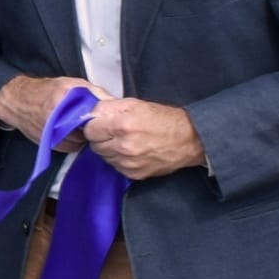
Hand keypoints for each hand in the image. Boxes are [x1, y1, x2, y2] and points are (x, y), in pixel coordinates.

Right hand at [0, 73, 100, 148]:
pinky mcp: (48, 143)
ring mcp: (51, 133)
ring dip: (83, 136)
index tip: (100, 116)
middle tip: (89, 121)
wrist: (17, 101)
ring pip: (80, 142)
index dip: (99, 117)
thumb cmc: (44, 91)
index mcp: (62, 100)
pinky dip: (73, 142)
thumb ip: (93, 92)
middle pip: (87, 130)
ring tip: (78, 126)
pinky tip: (69, 132)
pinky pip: (69, 148)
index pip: (91, 115)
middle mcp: (55, 118)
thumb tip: (114, 103)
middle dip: (91, 127)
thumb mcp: (71, 83)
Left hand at [83, 96, 205, 179]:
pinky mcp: (133, 174)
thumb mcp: (135, 104)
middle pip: (94, 144)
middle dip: (101, 137)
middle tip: (115, 131)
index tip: (101, 123)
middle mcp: (124, 146)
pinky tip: (132, 151)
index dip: (94, 124)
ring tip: (126, 140)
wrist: (190, 139)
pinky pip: (115, 166)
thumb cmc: (165, 120)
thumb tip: (89, 112)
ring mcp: (128, 163)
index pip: (89, 129)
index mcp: (123, 125)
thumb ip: (109, 107)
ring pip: (103, 156)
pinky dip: (119, 159)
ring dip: (110, 148)